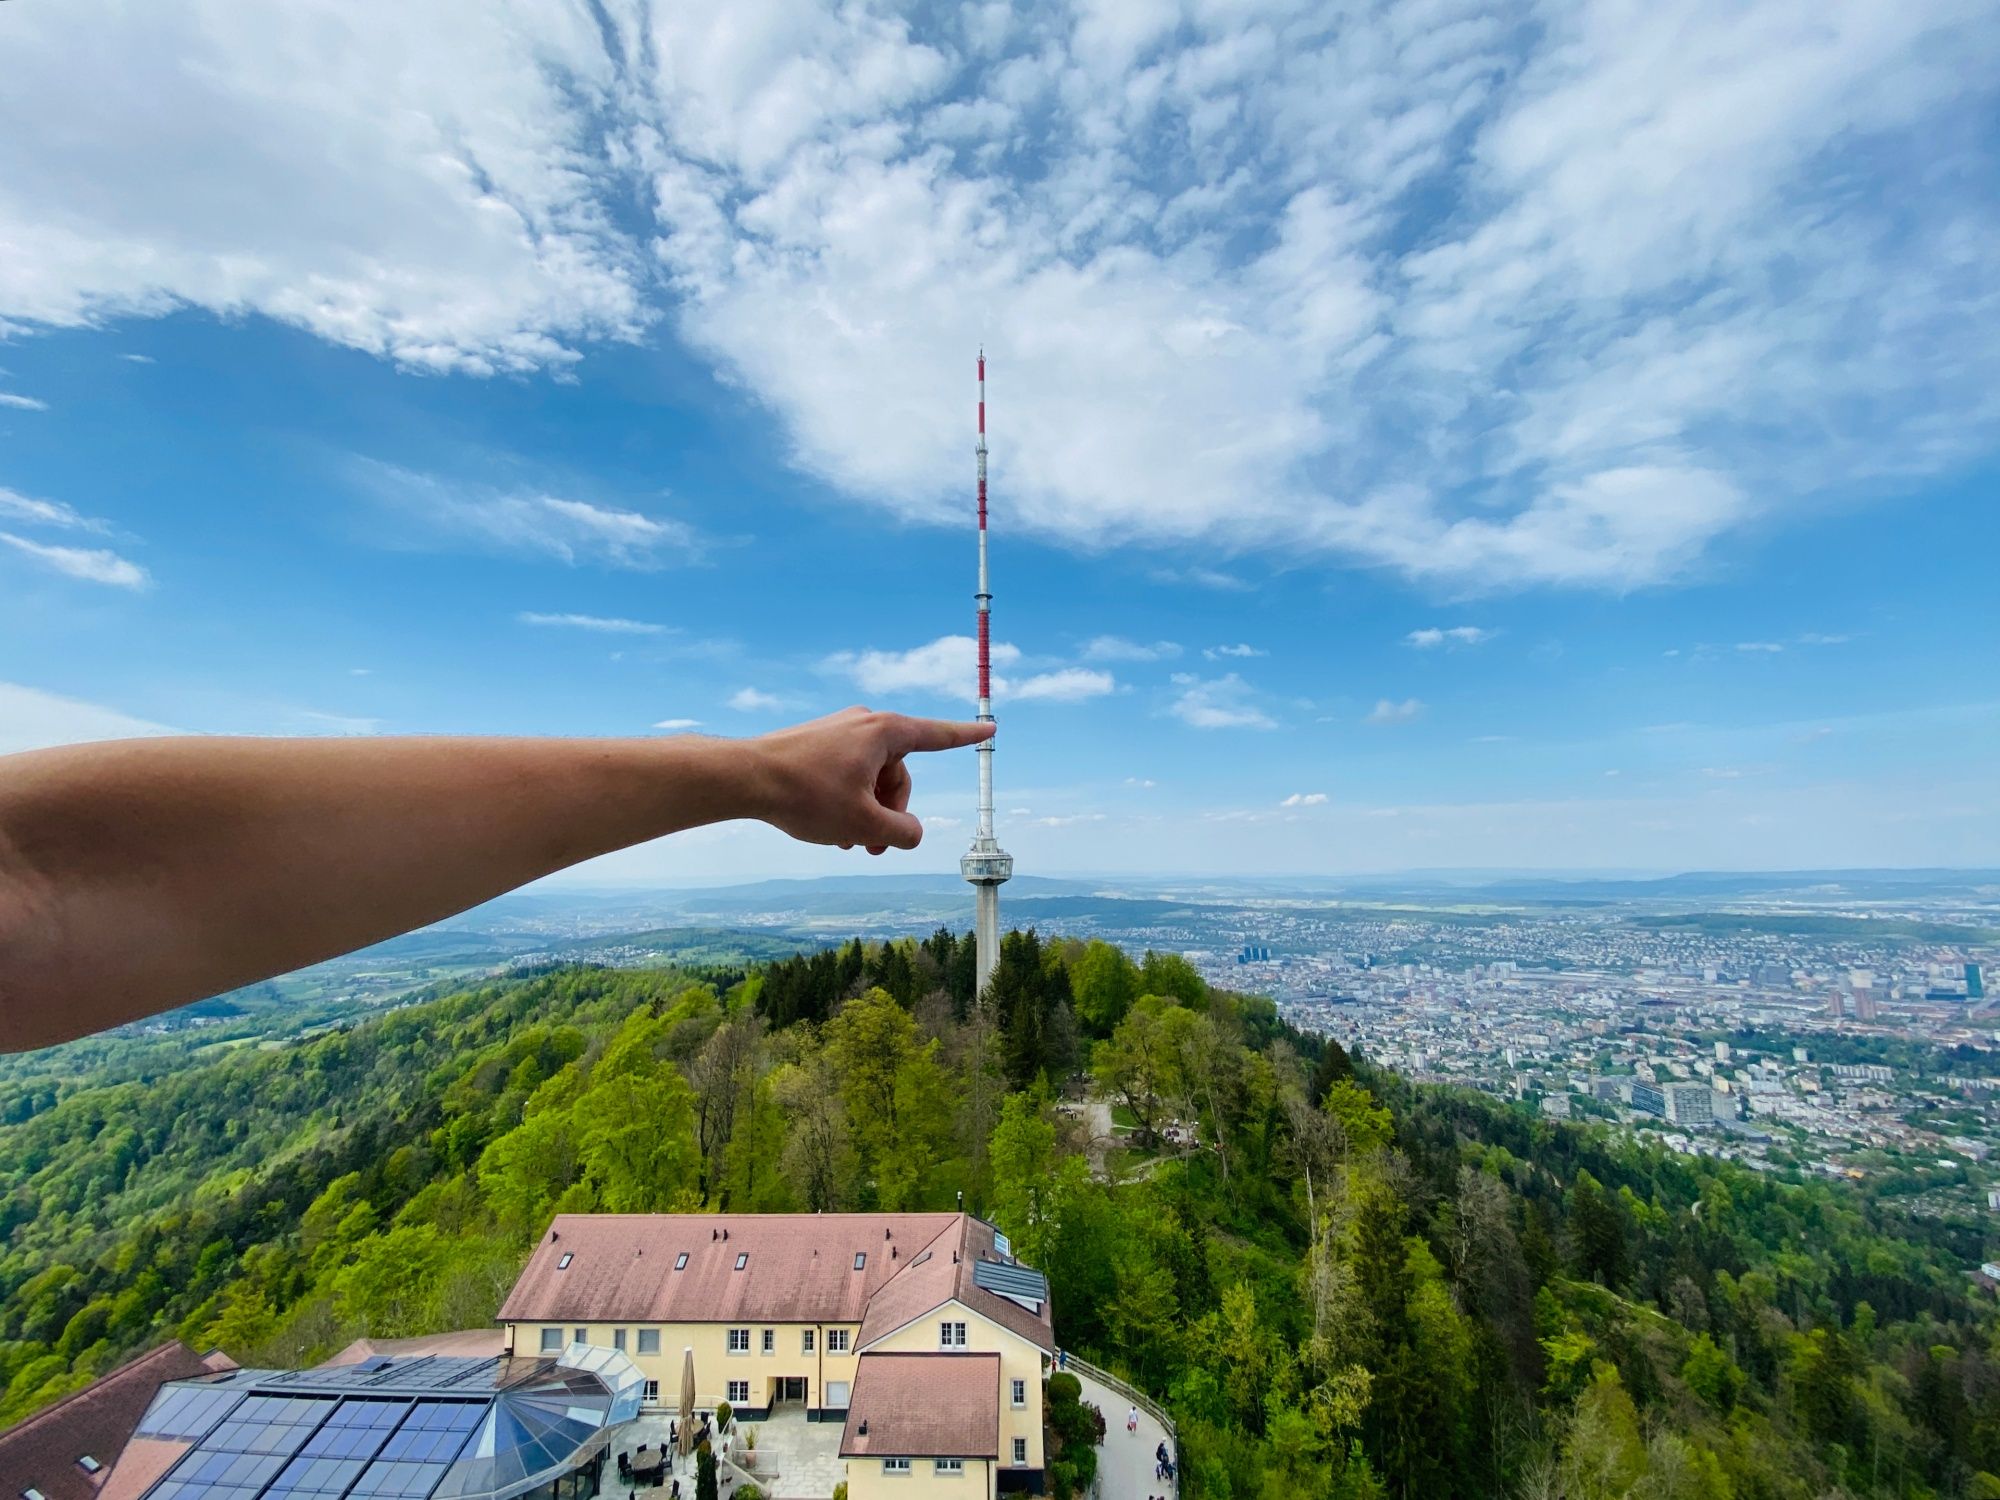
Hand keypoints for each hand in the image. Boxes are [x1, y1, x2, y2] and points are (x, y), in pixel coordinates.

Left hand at [749, 707, 992, 854]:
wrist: (743, 778)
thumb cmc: (804, 795)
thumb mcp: (864, 824)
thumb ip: (902, 833)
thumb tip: (911, 834)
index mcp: (883, 732)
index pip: (936, 736)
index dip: (965, 737)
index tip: (990, 729)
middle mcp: (863, 724)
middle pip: (898, 775)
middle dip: (890, 814)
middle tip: (872, 848)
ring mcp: (838, 731)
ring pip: (871, 779)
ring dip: (867, 813)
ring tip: (847, 843)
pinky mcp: (817, 743)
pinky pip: (848, 774)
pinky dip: (847, 800)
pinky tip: (829, 828)